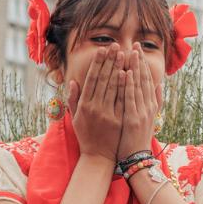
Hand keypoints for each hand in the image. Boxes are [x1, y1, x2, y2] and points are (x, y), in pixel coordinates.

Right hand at [67, 44, 124, 161]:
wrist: (98, 157)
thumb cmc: (86, 136)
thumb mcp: (75, 117)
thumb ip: (73, 99)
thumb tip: (73, 81)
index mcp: (84, 105)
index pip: (92, 79)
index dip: (97, 63)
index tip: (102, 50)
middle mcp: (94, 107)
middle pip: (103, 79)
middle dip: (110, 61)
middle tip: (115, 46)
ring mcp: (107, 114)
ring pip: (113, 87)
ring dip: (119, 68)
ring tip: (124, 54)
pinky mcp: (118, 120)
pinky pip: (122, 100)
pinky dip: (125, 86)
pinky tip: (129, 73)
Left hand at [118, 45, 162, 156]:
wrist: (137, 158)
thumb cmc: (139, 138)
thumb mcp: (150, 118)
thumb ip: (155, 101)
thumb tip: (159, 84)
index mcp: (151, 105)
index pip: (147, 80)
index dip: (143, 64)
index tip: (138, 50)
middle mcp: (148, 106)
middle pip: (144, 79)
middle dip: (139, 61)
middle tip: (135, 45)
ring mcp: (142, 112)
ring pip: (137, 86)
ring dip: (134, 68)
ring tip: (130, 52)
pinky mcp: (133, 119)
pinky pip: (129, 99)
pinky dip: (128, 85)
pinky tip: (124, 73)